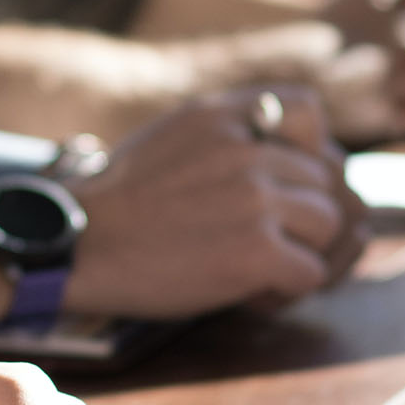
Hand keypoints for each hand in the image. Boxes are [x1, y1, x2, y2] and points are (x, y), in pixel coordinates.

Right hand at [65, 86, 367, 316]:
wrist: (75, 246)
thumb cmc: (120, 203)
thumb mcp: (174, 136)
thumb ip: (231, 135)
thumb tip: (297, 159)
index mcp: (224, 113)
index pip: (308, 111)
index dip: (307, 149)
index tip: (279, 179)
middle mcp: (248, 149)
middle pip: (326, 180)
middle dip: (304, 215)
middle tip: (263, 241)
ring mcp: (256, 199)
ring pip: (329, 226)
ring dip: (302, 253)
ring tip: (256, 268)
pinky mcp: (256, 251)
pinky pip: (311, 274)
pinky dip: (285, 291)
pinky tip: (247, 292)